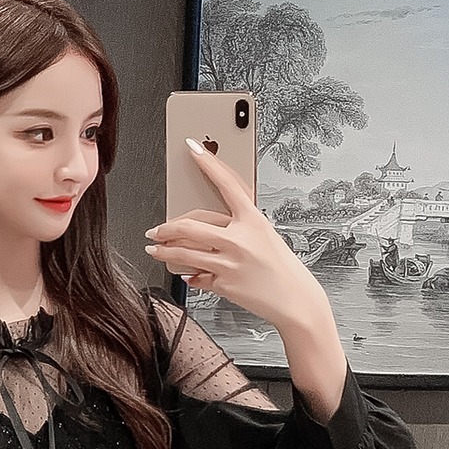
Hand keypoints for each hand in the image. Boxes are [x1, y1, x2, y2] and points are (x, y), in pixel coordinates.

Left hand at [144, 142, 329, 332]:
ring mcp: (229, 263)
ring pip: (184, 253)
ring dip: (164, 251)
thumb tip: (209, 227)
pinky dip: (188, 275)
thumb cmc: (282, 267)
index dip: (208, 163)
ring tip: (154, 249)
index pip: (226, 184)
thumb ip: (239, 228)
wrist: (294, 300)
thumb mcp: (266, 236)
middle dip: (166, 228)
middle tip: (155, 230)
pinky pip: (196, 277)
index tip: (193, 148)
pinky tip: (184, 273)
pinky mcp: (223, 284)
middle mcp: (239, 239)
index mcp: (253, 220)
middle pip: (191, 226)